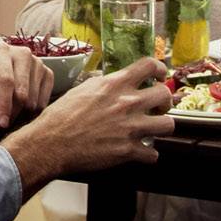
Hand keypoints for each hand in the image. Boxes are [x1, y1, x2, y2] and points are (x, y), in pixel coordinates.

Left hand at [0, 40, 52, 129]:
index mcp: (0, 52)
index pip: (6, 81)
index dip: (4, 104)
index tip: (2, 124)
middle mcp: (23, 54)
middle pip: (22, 94)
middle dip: (11, 115)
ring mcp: (38, 63)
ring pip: (33, 101)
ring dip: (19, 115)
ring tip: (5, 114)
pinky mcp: (48, 73)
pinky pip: (42, 103)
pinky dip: (31, 113)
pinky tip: (19, 111)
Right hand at [0, 56, 174, 193]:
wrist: (51, 143)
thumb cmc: (61, 115)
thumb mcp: (82, 89)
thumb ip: (102, 83)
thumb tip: (110, 79)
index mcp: (115, 84)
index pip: (149, 65)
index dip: (159, 69)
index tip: (160, 75)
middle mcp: (127, 103)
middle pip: (165, 95)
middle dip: (165, 101)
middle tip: (157, 107)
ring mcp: (130, 128)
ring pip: (168, 125)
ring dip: (162, 127)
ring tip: (154, 129)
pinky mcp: (127, 151)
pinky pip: (153, 154)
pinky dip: (149, 155)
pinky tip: (142, 153)